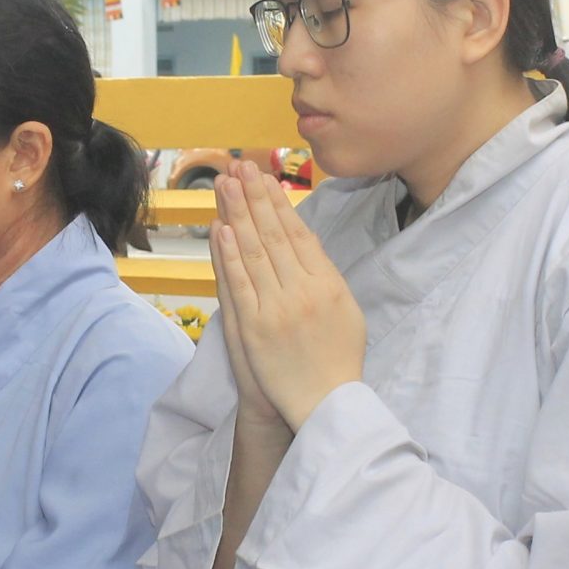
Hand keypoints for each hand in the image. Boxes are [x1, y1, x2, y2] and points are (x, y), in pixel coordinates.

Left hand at [212, 161, 364, 429]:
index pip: (299, 233)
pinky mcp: (254, 327)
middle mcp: (304, 290)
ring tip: (226, 184)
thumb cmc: (337, 357)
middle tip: (241, 166)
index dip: (279, 203)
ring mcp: (277, 308)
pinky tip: (221, 228)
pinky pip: (239, 284)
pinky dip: (228, 255)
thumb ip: (326, 275)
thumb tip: (304, 240)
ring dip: (238, 214)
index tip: (265, 177)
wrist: (323, 403)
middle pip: (273, 235)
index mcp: (329, 283)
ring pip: (254, 252)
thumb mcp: (346, 311)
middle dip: (255, 197)